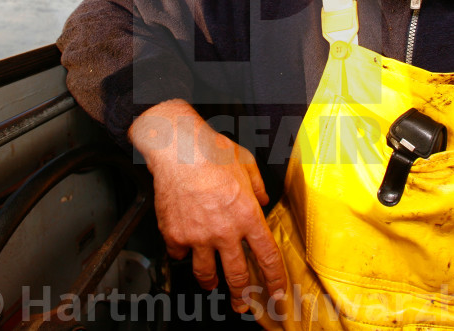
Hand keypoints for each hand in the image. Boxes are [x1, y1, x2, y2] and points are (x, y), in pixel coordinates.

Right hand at [129, 99, 286, 312]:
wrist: (178, 148)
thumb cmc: (212, 151)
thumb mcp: (247, 163)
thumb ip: (258, 186)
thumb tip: (263, 198)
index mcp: (248, 216)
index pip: (267, 258)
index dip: (275, 281)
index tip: (278, 294)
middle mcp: (225, 231)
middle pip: (237, 276)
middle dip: (241, 296)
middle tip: (241, 303)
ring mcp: (199, 236)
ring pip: (206, 273)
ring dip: (211, 282)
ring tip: (212, 284)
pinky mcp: (175, 234)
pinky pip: (179, 255)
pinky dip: (182, 255)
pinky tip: (185, 252)